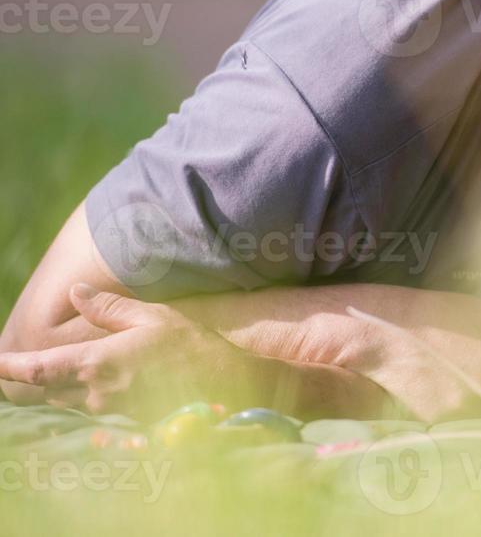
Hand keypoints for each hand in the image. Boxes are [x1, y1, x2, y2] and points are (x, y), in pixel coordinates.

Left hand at [0, 284, 272, 419]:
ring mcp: (109, 410)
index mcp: (95, 362)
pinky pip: (86, 411)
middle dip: (20, 381)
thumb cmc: (191, 341)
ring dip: (45, 390)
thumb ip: (107, 308)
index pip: (36, 369)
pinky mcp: (125, 421)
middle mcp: (95, 392)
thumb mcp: (150, 314)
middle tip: (5, 369)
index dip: (8, 367)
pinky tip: (76, 388)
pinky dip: (72, 399)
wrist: (226, 379)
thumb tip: (76, 293)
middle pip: (41, 392)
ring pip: (61, 403)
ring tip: (34, 376)